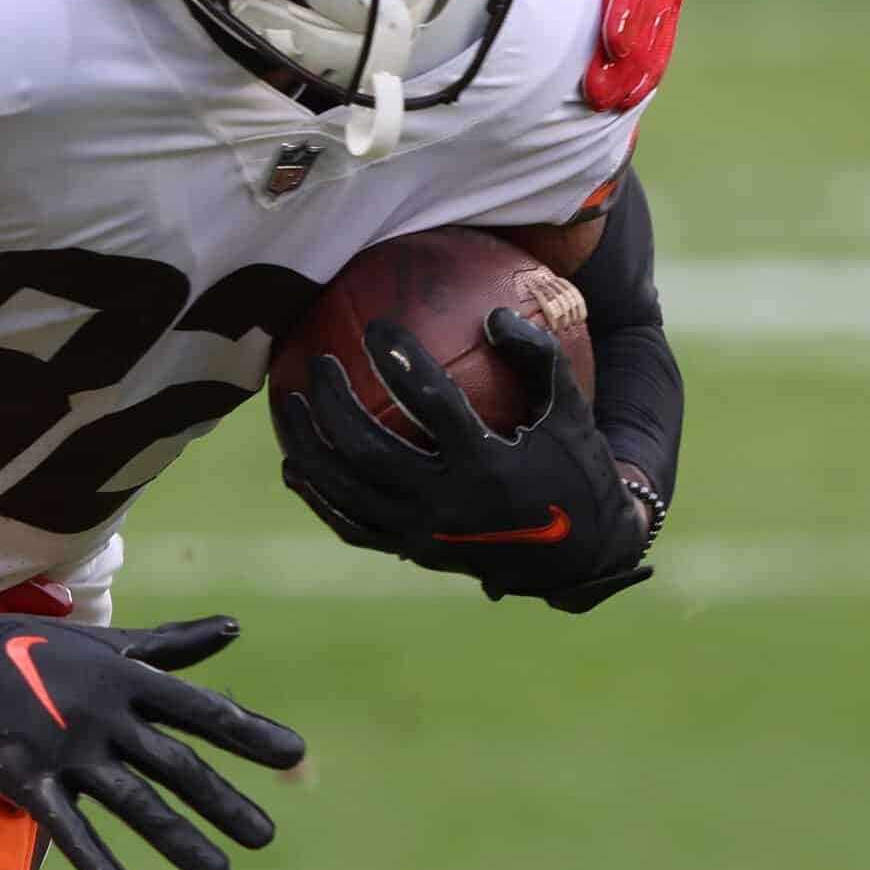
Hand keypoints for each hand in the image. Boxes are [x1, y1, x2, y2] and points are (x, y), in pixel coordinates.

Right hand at [0, 596, 305, 869]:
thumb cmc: (38, 649)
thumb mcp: (109, 645)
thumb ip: (172, 645)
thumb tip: (235, 627)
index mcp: (126, 679)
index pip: (198, 709)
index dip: (247, 732)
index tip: (293, 756)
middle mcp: (105, 714)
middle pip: (176, 763)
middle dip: (222, 801)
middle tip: (264, 836)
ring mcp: (67, 747)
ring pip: (133, 801)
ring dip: (179, 839)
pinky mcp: (29, 777)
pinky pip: (69, 829)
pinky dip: (98, 866)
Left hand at [272, 309, 652, 612]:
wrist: (581, 555)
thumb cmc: (575, 468)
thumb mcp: (572, 411)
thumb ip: (539, 358)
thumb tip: (492, 314)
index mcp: (489, 466)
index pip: (433, 405)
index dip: (401, 361)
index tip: (377, 327)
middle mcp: (449, 506)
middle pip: (370, 450)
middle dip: (335, 403)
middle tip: (320, 363)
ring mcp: (424, 534)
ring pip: (347, 490)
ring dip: (309, 445)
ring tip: (288, 402)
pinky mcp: (411, 551)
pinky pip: (350, 525)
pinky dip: (317, 495)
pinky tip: (293, 464)